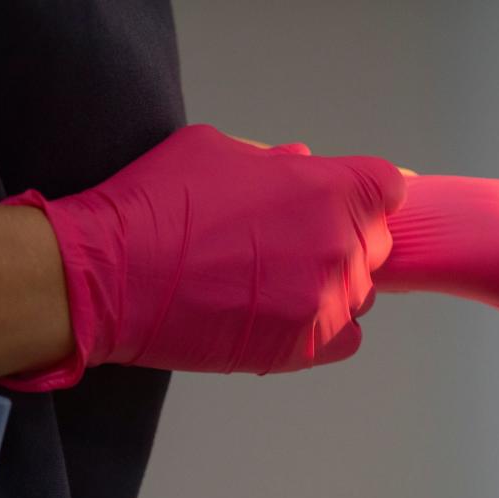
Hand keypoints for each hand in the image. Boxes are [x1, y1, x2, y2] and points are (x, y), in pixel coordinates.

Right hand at [0, 125, 404, 389]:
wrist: (111, 277)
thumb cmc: (156, 204)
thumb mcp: (215, 150)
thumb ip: (272, 160)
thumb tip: (300, 163)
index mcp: (328, 189)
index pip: (388, 188)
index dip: (366, 195)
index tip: (346, 204)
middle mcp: (340, 245)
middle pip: (375, 243)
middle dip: (343, 238)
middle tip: (291, 245)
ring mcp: (327, 300)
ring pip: (360, 292)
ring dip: (331, 285)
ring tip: (276, 284)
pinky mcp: (307, 346)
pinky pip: (348, 338)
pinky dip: (326, 328)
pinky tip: (288, 318)